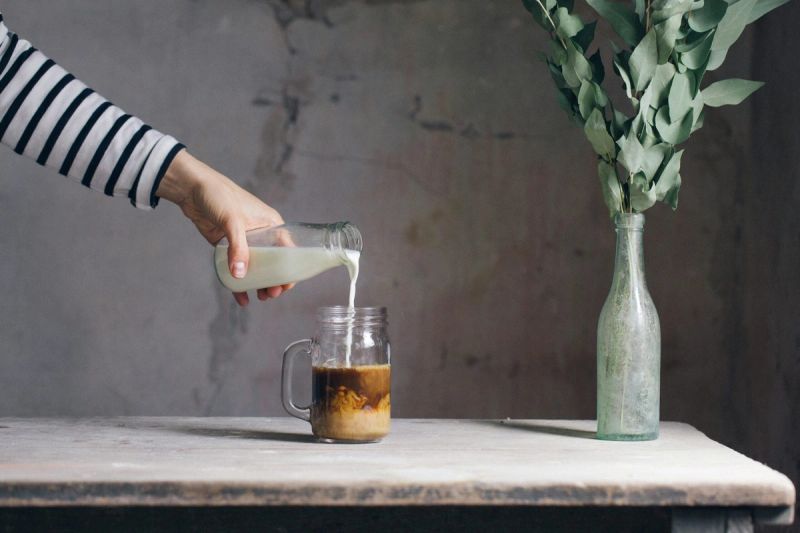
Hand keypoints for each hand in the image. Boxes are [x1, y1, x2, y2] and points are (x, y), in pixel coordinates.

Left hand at [157, 149, 291, 305]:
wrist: (191, 188)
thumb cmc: (218, 196)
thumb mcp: (232, 221)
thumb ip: (238, 248)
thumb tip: (240, 275)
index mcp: (271, 224)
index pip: (288, 250)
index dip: (290, 269)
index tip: (286, 286)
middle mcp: (261, 234)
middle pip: (273, 263)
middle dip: (275, 280)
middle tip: (270, 295)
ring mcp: (244, 242)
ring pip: (256, 268)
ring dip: (259, 284)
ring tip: (260, 297)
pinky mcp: (227, 247)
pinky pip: (237, 268)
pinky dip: (239, 284)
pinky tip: (241, 298)